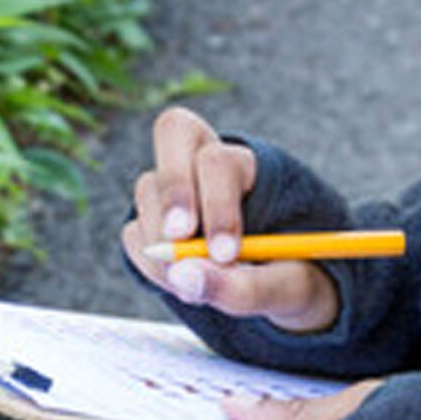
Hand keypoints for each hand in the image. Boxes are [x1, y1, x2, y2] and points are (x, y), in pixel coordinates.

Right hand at [123, 106, 338, 332]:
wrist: (272, 288)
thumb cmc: (287, 277)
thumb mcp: (285, 288)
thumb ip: (246, 286)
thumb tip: (186, 277)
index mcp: (249, 167)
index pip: (221, 161)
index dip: (217, 204)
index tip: (225, 255)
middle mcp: (204, 160)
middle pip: (174, 131)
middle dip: (174, 190)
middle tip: (178, 240)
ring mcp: (168, 186)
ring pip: (148, 192)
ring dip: (165, 247)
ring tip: (198, 287)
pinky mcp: (146, 218)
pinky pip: (133, 235)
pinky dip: (152, 268)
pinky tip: (182, 285)